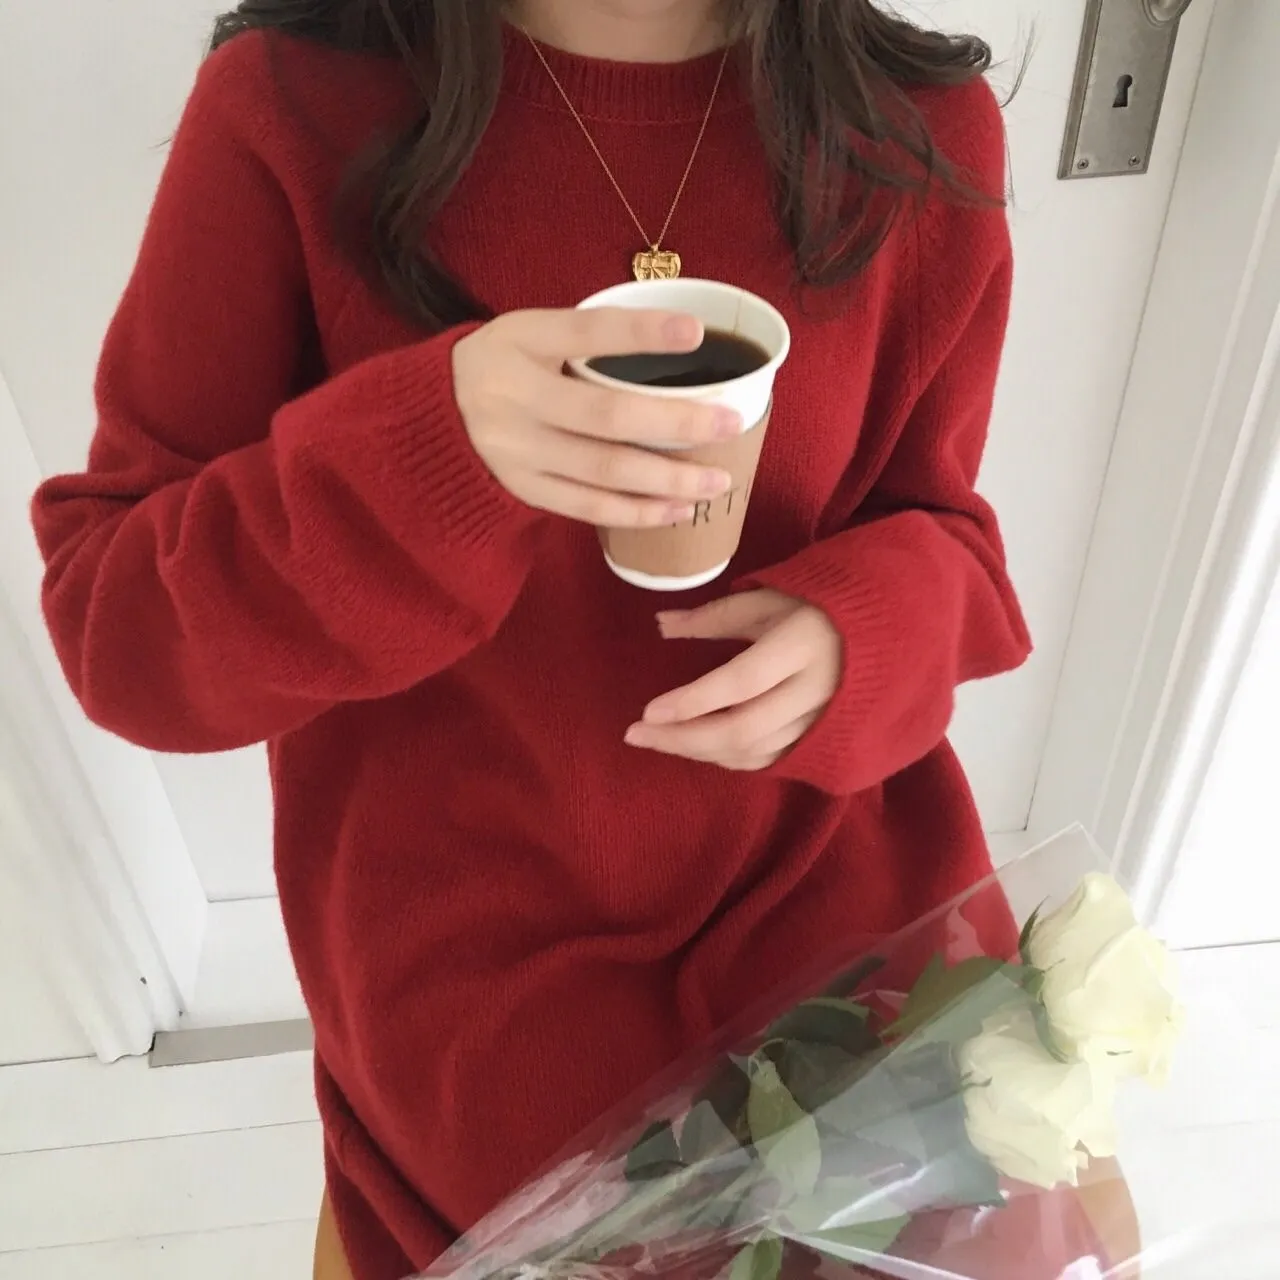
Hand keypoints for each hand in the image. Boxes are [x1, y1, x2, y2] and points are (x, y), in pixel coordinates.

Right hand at [453, 308, 742, 527]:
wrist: (433, 415)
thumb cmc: (506, 364)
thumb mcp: (531, 333)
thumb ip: (588, 339)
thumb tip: (684, 340)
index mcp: (521, 341)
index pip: (586, 332)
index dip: (641, 334)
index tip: (696, 333)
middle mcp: (516, 397)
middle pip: (606, 415)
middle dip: (675, 423)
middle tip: (731, 423)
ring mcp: (517, 450)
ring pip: (604, 470)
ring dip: (667, 478)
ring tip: (717, 481)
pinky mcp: (523, 488)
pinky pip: (587, 507)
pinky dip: (637, 512)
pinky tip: (677, 510)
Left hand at [626, 590, 841, 771]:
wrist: (885, 631)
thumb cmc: (819, 605)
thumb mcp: (768, 599)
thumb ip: (714, 616)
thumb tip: (661, 625)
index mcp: (803, 644)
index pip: (742, 682)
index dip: (694, 700)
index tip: (648, 711)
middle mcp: (816, 690)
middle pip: (743, 729)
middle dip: (683, 738)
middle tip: (635, 735)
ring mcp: (822, 720)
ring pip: (753, 751)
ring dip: (699, 751)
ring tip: (656, 739)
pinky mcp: (821, 739)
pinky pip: (769, 760)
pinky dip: (728, 759)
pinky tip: (697, 748)